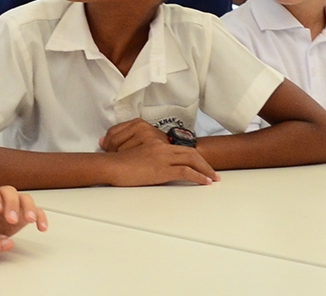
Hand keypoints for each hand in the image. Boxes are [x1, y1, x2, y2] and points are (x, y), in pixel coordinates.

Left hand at [0, 182, 47, 235]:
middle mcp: (2, 195)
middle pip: (10, 192)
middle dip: (12, 205)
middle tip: (11, 219)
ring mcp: (15, 204)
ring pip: (25, 199)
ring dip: (29, 208)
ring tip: (30, 220)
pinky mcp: (24, 213)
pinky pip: (37, 211)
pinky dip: (41, 217)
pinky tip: (42, 227)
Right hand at [98, 122, 217, 185]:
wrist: (111, 165)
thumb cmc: (119, 163)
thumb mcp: (137, 156)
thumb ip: (149, 158)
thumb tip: (156, 166)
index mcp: (156, 143)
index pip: (180, 148)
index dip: (194, 156)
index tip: (201, 164)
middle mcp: (162, 147)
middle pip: (190, 152)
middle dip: (205, 163)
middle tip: (213, 173)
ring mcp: (163, 158)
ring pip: (192, 159)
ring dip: (205, 170)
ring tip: (213, 179)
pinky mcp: (162, 169)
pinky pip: (186, 171)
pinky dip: (198, 177)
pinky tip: (204, 182)